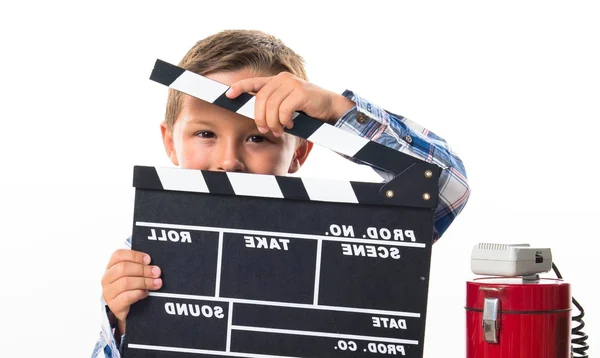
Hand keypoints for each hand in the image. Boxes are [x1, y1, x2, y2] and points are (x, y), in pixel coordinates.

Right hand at [101, 249, 161, 332]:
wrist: (128, 312)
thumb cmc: (131, 290)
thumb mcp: (133, 276)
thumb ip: (140, 267)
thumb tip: (154, 266)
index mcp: (111, 268)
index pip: (118, 255)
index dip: (135, 255)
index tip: (148, 259)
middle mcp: (107, 279)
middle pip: (123, 268)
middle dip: (143, 269)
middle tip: (156, 272)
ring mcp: (109, 293)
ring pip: (126, 282)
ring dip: (144, 281)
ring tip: (156, 283)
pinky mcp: (114, 305)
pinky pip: (127, 297)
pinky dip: (139, 293)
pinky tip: (146, 293)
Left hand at [226, 72, 353, 136]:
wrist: (330, 108)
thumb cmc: (308, 110)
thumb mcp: (287, 106)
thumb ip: (274, 107)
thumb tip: (258, 120)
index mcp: (277, 81)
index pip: (254, 82)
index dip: (240, 87)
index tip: (228, 95)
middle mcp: (282, 79)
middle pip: (260, 99)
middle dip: (260, 118)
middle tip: (266, 130)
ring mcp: (292, 83)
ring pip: (271, 106)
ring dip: (273, 122)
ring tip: (279, 130)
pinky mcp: (301, 91)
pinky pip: (284, 109)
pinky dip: (285, 120)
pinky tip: (291, 123)